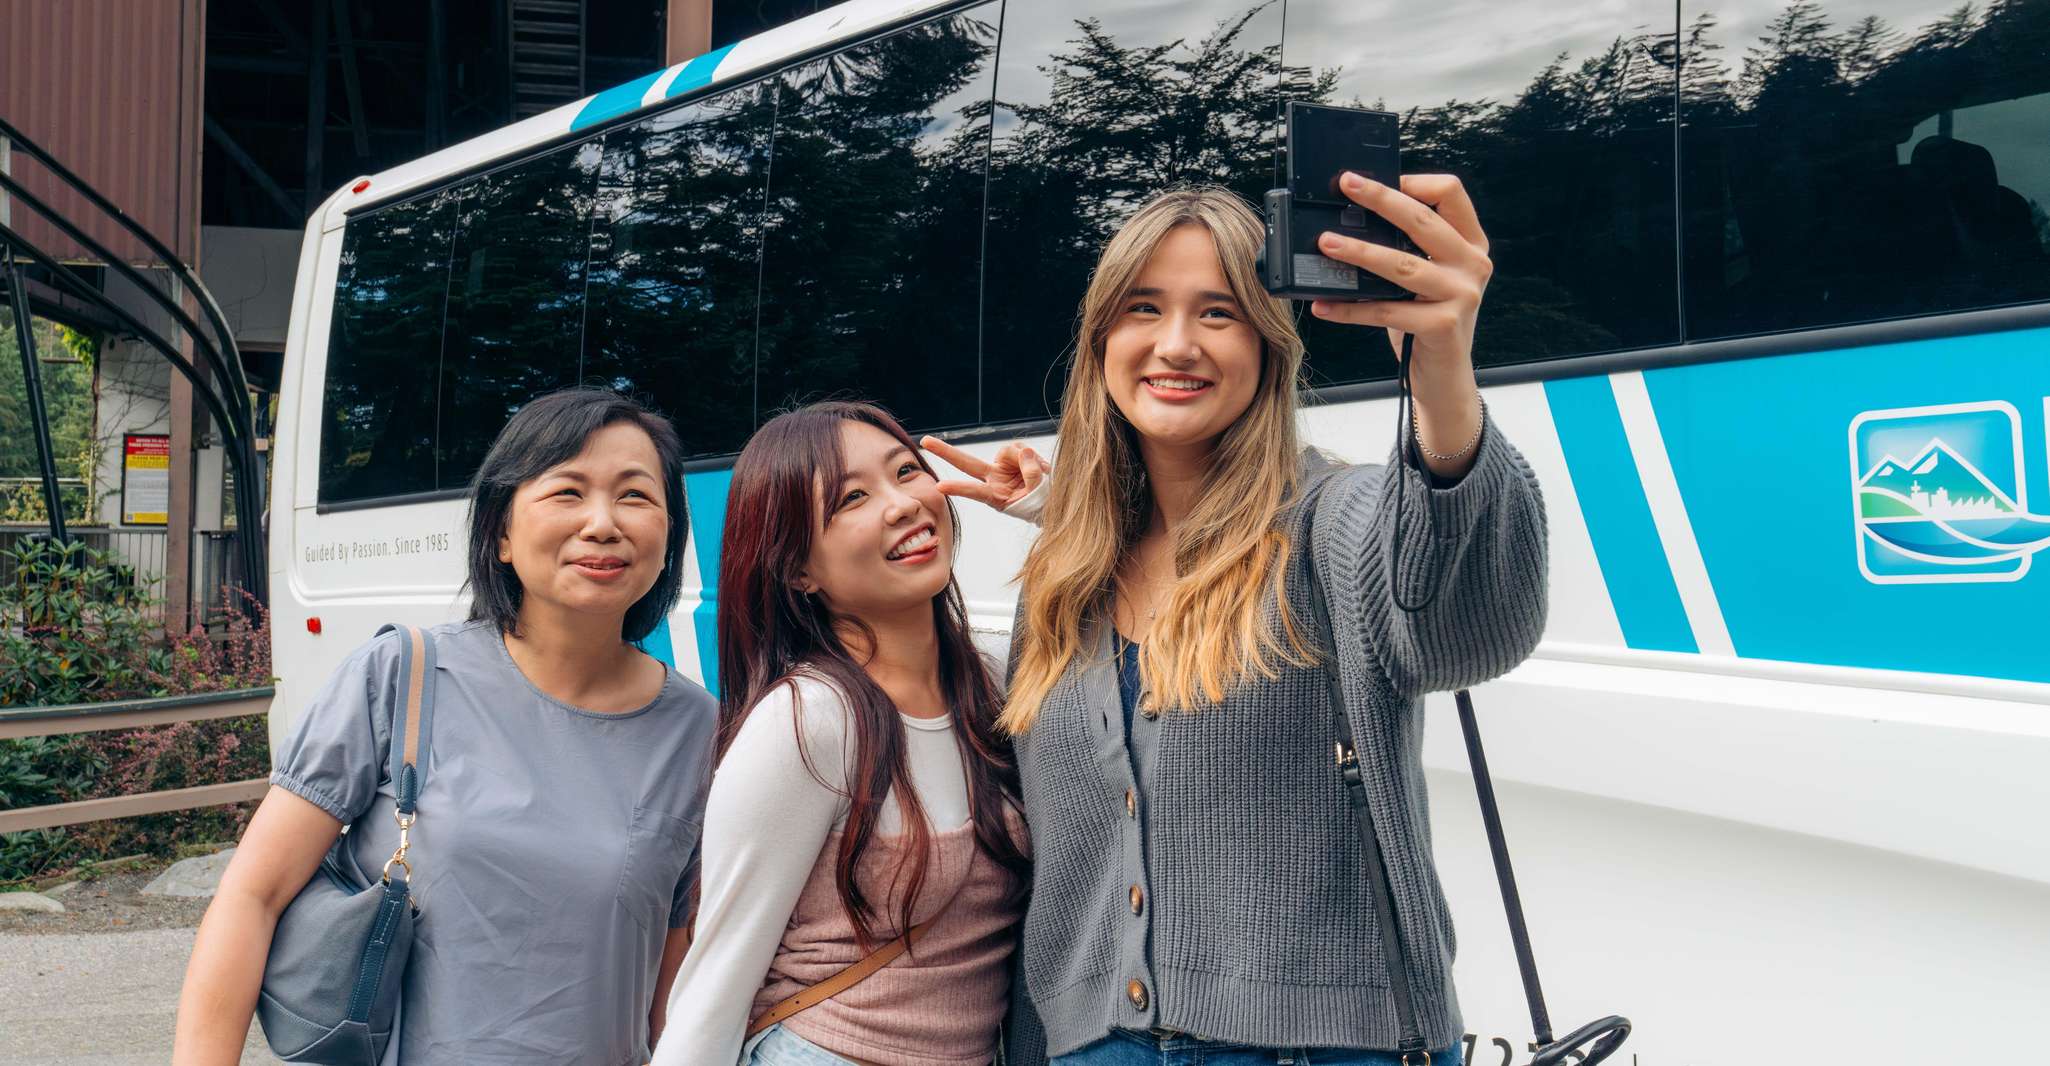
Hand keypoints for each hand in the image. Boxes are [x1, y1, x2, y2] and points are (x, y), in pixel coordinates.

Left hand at [919, 436, 1046, 510]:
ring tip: (1040, 473)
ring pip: (1007, 451)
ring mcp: (1000, 467)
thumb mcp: (1037, 496)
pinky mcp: (1011, 457)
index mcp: (994, 496)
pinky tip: (1040, 467)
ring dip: (1024, 460)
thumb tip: (1024, 451)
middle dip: (945, 452)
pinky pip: (1020, 448)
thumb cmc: (1040, 504)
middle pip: (966, 462)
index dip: (958, 488)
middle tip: (925, 441)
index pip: (973, 491)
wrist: (1048, 499)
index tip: (939, 487)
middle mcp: (992, 479)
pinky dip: (1031, 456)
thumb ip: (1031, 475)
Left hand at [1308, 173, 1489, 385]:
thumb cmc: (1426, 321)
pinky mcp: (1443, 326)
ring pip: (1401, 265)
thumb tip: (1352, 219)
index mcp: (1471, 244)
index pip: (1451, 193)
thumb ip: (1409, 248)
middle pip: (1423, 220)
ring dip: (1359, 252)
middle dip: (1381, 199)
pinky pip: (1386, 311)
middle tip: (1347, 185)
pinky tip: (1324, 304)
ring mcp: (1462, 295)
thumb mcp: (1427, 277)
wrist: (1444, 377)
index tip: (1377, 181)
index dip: (1415, 181)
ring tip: (1326, 243)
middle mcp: (1473, 264)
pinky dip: (1350, 309)